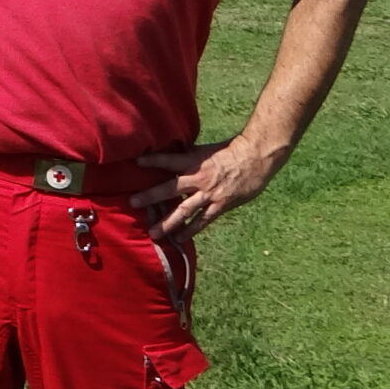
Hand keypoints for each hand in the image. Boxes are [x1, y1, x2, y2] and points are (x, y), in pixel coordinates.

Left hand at [130, 136, 285, 239]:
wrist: (256, 158)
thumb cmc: (232, 150)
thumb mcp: (206, 149)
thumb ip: (189, 156)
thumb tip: (172, 154)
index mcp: (194, 161)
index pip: (170, 160)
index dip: (154, 161)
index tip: (137, 163)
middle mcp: (199, 179)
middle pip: (170, 188)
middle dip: (150, 196)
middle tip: (133, 202)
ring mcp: (209, 194)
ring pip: (184, 210)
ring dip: (168, 222)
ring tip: (153, 232)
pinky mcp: (220, 206)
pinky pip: (203, 221)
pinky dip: (191, 230)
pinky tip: (180, 238)